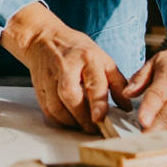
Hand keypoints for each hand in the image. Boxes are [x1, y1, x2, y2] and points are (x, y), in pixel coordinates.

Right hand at [1, 3, 126, 134]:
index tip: (100, 118)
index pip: (94, 83)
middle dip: (82, 117)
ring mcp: (50, 76)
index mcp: (87, 58)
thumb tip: (127, 107)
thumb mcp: (102, 59)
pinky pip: (47, 108)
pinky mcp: (39, 85)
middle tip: (93, 128)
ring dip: (70, 121)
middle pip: (70, 95)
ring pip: (56, 105)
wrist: (43, 38)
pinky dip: (58, 119)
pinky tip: (67, 121)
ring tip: (82, 126)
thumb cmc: (77, 49)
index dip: (97, 103)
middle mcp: (67, 66)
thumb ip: (117, 83)